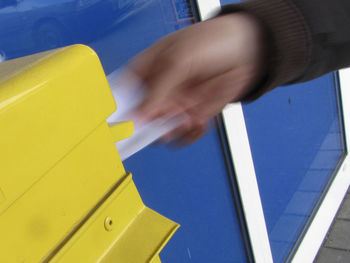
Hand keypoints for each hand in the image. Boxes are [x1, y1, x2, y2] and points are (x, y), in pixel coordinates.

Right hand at [129, 13, 263, 142]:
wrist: (249, 47)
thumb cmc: (213, 40)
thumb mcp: (180, 58)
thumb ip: (159, 87)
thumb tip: (140, 114)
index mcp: (149, 69)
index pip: (126, 92)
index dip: (119, 109)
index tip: (120, 124)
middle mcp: (161, 90)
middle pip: (143, 117)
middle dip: (147, 126)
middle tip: (155, 127)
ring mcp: (178, 103)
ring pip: (163, 129)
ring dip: (170, 132)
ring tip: (183, 121)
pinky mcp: (196, 114)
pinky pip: (186, 133)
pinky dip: (190, 135)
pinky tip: (197, 125)